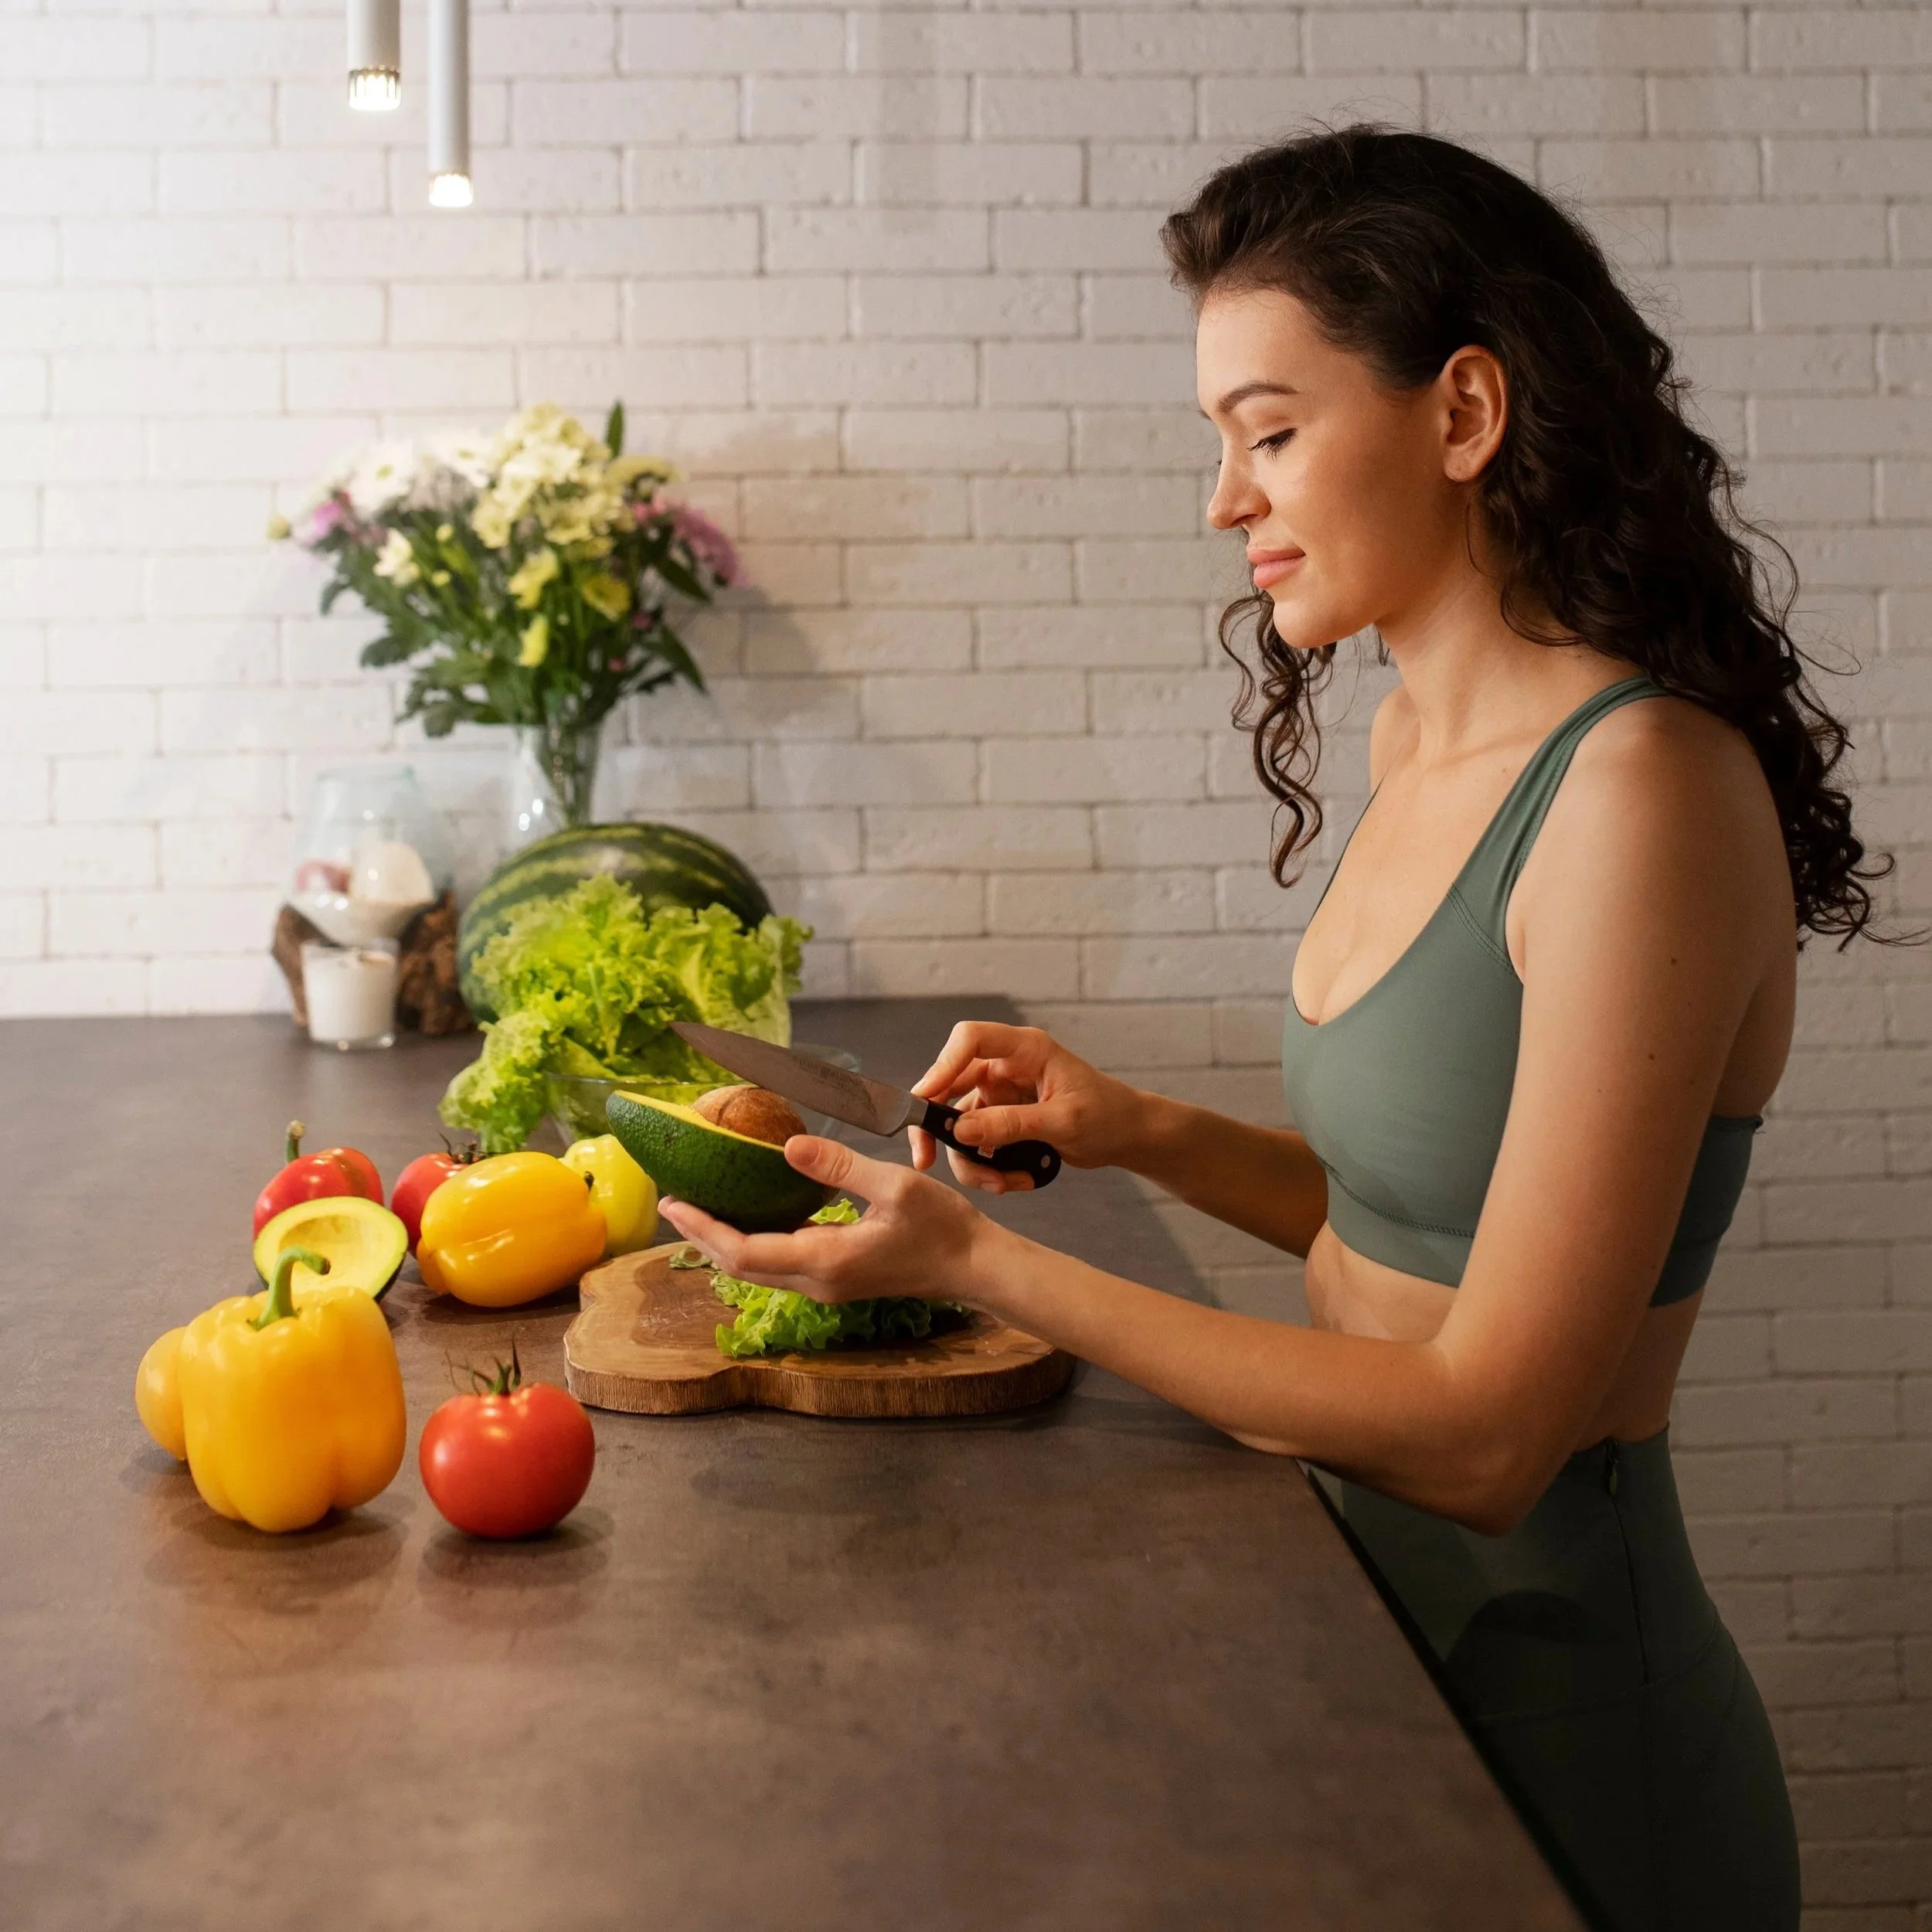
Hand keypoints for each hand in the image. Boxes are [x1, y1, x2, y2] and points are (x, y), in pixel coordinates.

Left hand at [657, 1136, 1007, 1308]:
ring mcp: (827, 1285)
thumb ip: (838, 1166)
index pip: (744, 1252)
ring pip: (758, 1268)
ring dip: (725, 1240)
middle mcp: (818, 1281)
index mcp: (826, 1261)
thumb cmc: (942, 1226)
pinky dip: (754, 1241)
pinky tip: (750, 1216)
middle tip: (673, 1201)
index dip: (704, 1228)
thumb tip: (788, 1144)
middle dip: (703, 1234)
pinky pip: (781, 1264)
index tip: (674, 1202)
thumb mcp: (892, 1185)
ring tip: (700, 1207)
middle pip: (740, 1266)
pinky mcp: (837, 1279)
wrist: (974, 1267)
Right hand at [909, 1022, 1148, 1191]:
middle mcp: (1006, 1067)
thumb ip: (1012, 1124)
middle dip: (936, 1126)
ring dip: (972, 1160)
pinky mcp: (1002, 1120)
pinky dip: (988, 1167)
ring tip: (1002, 1184)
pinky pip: (977, 1144)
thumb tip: (960, 1131)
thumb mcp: (1062, 1121)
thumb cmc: (1107, 1115)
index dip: (942, 1065)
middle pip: (949, 1085)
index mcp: (1025, 1050)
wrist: (1128, 1135)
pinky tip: (1015, 1181)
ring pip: (959, 1124)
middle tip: (925, 1160)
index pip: (970, 1039)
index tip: (925, 1100)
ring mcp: (1001, 1094)